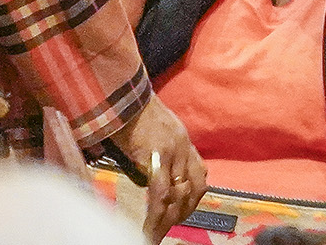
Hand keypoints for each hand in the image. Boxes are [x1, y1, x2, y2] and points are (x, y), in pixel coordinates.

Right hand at [107, 94, 207, 239]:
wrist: (126, 97)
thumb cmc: (134, 115)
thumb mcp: (155, 134)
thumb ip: (160, 154)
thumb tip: (152, 176)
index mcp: (184, 143)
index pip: (199, 175)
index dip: (192, 198)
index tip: (181, 213)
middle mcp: (184, 148)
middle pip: (195, 187)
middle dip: (184, 210)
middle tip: (170, 225)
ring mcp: (174, 152)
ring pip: (180, 193)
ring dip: (171, 215)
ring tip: (158, 229)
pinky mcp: (158, 155)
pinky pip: (161, 190)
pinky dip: (158, 210)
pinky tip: (151, 222)